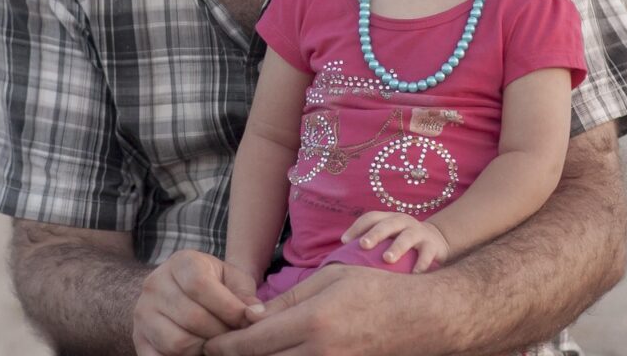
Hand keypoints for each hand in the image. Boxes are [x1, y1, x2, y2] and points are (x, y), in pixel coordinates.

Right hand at [132, 249, 259, 355]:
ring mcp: (143, 313)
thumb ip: (244, 293)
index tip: (247, 321)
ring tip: (217, 344)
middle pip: (191, 318)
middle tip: (235, 338)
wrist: (173, 291)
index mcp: (180, 262)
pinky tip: (199, 352)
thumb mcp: (229, 278)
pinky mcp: (139, 339)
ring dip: (204, 349)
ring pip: (177, 342)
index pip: (199, 285)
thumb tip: (256, 315)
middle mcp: (155, 284)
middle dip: (220, 333)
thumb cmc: (211, 283)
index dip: (227, 307)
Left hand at [203, 263, 425, 355]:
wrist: (418, 318)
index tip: (208, 345)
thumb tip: (252, 315)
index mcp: (313, 323)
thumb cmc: (374, 289)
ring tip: (245, 354)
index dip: (225, 346)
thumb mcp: (329, 278)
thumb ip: (288, 299)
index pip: (254, 343)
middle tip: (216, 351)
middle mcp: (319, 355)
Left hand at [342, 211, 449, 271]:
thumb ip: (372, 244)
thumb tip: (341, 261)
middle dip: (375, 234)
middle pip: (388, 224)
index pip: (371, 217)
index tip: (344, 241)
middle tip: (363, 246)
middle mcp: (403, 221)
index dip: (357, 227)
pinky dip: (421, 263)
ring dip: (397, 247)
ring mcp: (419, 232)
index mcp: (389, 218)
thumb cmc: (402, 243)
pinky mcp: (433, 245)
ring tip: (387, 259)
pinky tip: (414, 274)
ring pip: (408, 236)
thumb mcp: (388, 237)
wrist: (436, 241)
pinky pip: (427, 254)